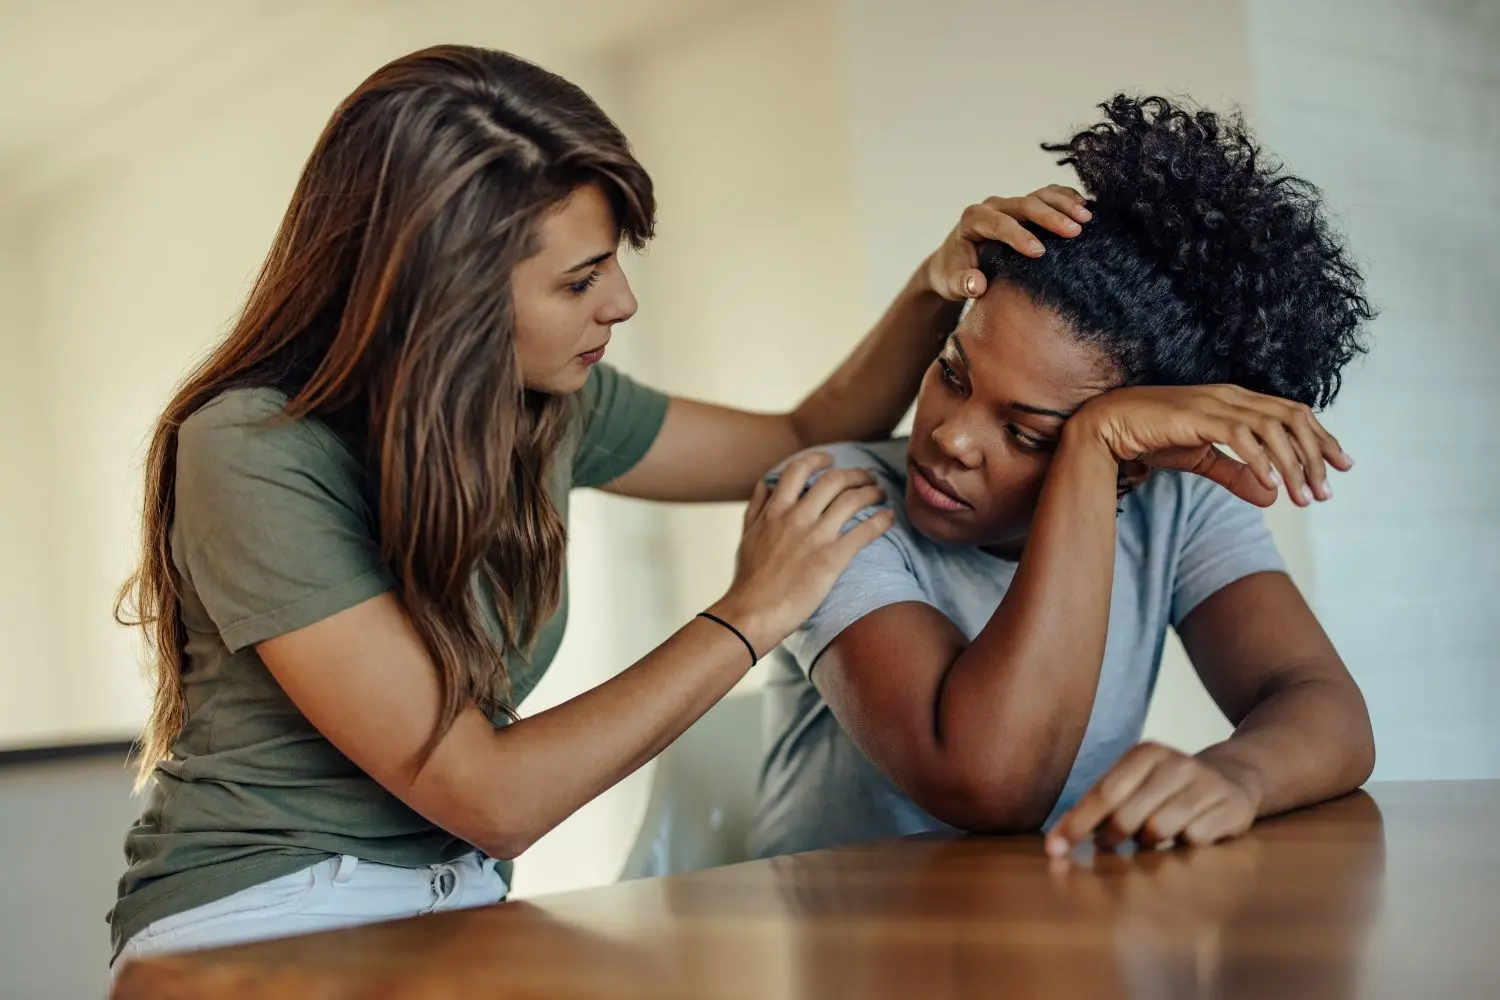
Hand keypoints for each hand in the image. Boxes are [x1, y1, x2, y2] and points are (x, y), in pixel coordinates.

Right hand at [711, 452, 894, 653]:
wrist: (752, 613)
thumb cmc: (748, 579)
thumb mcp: (746, 535)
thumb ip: (757, 506)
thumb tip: (766, 483)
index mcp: (775, 510)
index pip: (800, 468)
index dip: (819, 459)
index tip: (831, 459)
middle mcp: (797, 517)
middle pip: (834, 479)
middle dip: (856, 474)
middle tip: (867, 477)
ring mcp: (816, 537)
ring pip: (853, 499)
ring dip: (872, 492)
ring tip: (881, 494)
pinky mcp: (833, 559)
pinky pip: (865, 530)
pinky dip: (882, 520)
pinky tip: (889, 518)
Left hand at [923, 186, 1091, 300]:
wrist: (954, 261)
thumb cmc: (953, 273)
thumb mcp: (951, 282)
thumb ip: (962, 284)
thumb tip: (978, 285)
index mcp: (973, 220)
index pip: (998, 224)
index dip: (1018, 236)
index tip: (1040, 252)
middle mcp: (992, 206)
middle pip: (1024, 205)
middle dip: (1050, 217)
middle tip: (1075, 231)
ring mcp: (1010, 204)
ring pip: (1040, 195)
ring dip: (1064, 204)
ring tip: (1087, 218)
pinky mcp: (1024, 207)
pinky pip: (1048, 195)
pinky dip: (1067, 199)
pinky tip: (1087, 208)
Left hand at [1045, 742, 1261, 856]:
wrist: (1233, 779)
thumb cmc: (1166, 790)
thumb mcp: (1134, 785)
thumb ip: (1098, 806)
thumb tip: (1057, 840)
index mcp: (1146, 753)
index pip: (1104, 793)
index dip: (1078, 824)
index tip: (1054, 850)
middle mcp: (1177, 764)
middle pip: (1127, 815)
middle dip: (1111, 838)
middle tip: (1108, 845)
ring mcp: (1207, 785)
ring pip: (1159, 830)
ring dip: (1147, 844)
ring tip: (1150, 838)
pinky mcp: (1231, 808)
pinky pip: (1192, 841)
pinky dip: (1181, 848)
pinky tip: (1185, 839)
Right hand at [1069, 384, 1353, 507]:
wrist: (1106, 428)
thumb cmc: (1150, 438)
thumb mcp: (1201, 460)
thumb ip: (1236, 475)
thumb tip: (1271, 497)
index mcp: (1236, 400)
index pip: (1292, 414)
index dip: (1321, 439)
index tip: (1340, 467)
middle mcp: (1232, 396)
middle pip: (1292, 419)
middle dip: (1315, 456)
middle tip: (1326, 492)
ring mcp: (1215, 403)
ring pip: (1272, 429)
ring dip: (1293, 465)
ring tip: (1301, 498)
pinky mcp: (1196, 416)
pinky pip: (1238, 436)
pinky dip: (1258, 460)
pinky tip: (1269, 485)